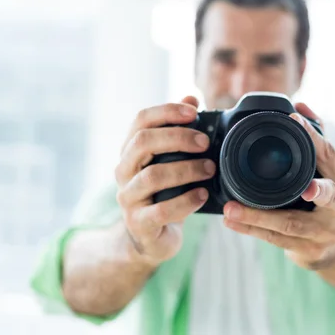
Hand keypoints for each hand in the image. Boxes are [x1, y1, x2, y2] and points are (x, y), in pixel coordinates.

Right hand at [114, 96, 215, 265]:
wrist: (150, 238)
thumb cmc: (164, 193)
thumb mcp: (170, 161)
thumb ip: (178, 130)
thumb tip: (191, 96)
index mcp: (131, 151)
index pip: (141, 120)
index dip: (167, 111)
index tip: (194, 112)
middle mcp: (123, 171)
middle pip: (143, 142)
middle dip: (178, 138)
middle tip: (206, 143)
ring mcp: (128, 198)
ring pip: (152, 176)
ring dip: (186, 169)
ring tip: (210, 170)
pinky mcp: (139, 224)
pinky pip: (161, 210)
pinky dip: (185, 200)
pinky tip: (202, 195)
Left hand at [222, 103, 334, 269]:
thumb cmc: (327, 200)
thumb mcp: (329, 171)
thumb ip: (316, 138)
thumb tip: (301, 105)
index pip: (331, 156)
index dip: (315, 137)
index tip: (294, 119)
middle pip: (327, 198)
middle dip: (316, 192)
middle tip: (303, 189)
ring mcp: (325, 232)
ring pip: (291, 224)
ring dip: (259, 216)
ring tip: (231, 208)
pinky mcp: (308, 251)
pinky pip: (275, 240)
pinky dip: (251, 230)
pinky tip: (232, 222)